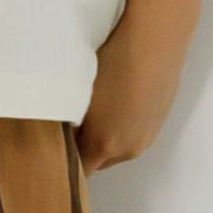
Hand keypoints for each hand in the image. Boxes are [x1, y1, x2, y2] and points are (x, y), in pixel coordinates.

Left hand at [73, 13, 185, 173]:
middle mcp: (128, 150)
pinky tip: (120, 96)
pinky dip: (124, 123)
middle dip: (84, 147)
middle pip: (99, 161)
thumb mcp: (81, 91)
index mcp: (104, 145)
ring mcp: (147, 137)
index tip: (53, 145)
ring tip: (98, 104)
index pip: (80, 171)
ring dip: (106, 135)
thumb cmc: (112, 62)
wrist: (154, 41)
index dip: (66, 160)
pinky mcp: (159, 122)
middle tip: (72, 120)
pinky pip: (134, 133)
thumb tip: (62, 131)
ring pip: (118, 147)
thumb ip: (71, 121)